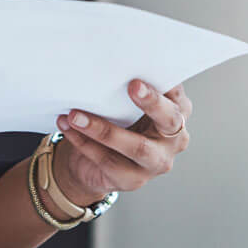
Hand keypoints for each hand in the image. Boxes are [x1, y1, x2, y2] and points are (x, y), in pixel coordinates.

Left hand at [51, 80, 193, 206]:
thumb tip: (112, 68)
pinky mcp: (133, 179)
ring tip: (75, 115)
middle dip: (152, 103)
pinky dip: (84, 143)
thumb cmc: (119, 123)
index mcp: (178, 113)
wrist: (97, 162)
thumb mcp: (127, 103)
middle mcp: (174, 140)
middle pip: (170, 121)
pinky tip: (69, 129)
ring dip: (102, 128)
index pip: (178, 97)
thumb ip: (130, 89)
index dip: (164, 87)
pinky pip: (108, 161)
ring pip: (136, 146)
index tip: (143, 77)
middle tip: (131, 86)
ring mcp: (156, 162)